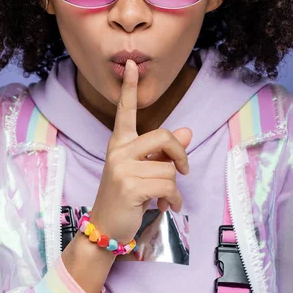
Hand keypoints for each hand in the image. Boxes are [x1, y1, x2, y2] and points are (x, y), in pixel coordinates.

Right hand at [89, 59, 192, 245]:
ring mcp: (122, 167)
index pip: (125, 111)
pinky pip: (168, 186)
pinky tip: (166, 207)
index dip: (129, 88)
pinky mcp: (129, 186)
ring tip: (164, 197)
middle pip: (164, 136)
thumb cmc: (126, 197)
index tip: (131, 64)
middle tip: (183, 170)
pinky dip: (174, 200)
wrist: (106, 228)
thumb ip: (163, 152)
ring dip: (174, 187)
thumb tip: (186, 132)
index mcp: (120, 143)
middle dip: (180, 155)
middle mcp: (118, 151)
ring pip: (169, 168)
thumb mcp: (143, 171)